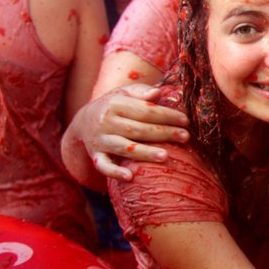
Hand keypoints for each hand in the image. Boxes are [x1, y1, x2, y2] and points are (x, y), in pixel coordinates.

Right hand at [69, 85, 189, 180]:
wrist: (83, 121)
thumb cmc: (113, 105)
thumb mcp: (124, 93)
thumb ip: (141, 92)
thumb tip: (157, 93)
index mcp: (115, 104)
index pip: (145, 111)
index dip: (166, 115)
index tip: (185, 121)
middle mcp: (106, 122)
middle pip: (138, 129)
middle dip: (163, 133)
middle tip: (185, 137)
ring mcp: (100, 140)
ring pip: (124, 147)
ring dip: (145, 153)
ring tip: (165, 156)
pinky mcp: (96, 156)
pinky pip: (103, 166)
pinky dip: (115, 172)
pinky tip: (130, 177)